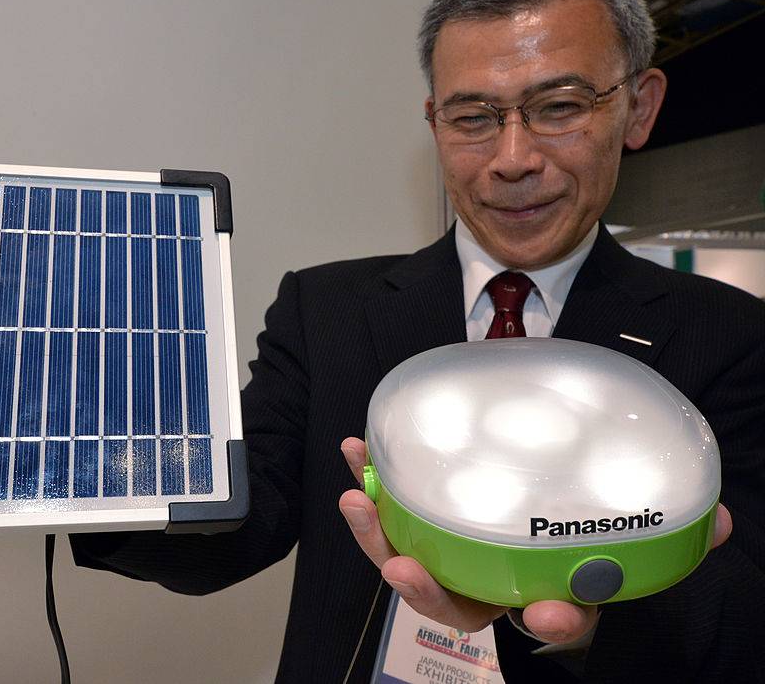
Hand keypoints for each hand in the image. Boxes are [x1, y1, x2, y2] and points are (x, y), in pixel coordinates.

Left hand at [338, 437, 732, 644]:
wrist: (541, 531)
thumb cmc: (578, 546)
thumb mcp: (624, 546)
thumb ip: (666, 537)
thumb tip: (718, 521)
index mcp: (543, 597)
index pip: (550, 621)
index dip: (552, 622)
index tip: (550, 614)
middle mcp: (491, 588)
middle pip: (455, 604)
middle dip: (424, 590)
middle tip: (404, 567)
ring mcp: (452, 559)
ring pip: (409, 560)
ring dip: (377, 532)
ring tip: (357, 497)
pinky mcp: (424, 522)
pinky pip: (392, 511)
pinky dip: (372, 486)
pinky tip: (355, 453)